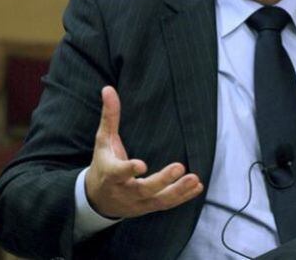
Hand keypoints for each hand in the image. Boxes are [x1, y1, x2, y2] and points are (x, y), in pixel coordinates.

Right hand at [84, 86, 203, 217]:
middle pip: (143, 189)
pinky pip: (167, 204)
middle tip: (179, 167)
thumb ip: (109, 117)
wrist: (98, 199)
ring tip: (195, 179)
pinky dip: (182, 197)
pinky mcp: (149, 207)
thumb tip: (108, 89)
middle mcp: (124, 190)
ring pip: (159, 200)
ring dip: (178, 191)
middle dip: (162, 180)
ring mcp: (138, 202)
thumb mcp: (103, 141)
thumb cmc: (103, 164)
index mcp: (111, 174)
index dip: (129, 170)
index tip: (141, 165)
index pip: (119, 172)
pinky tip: (197, 186)